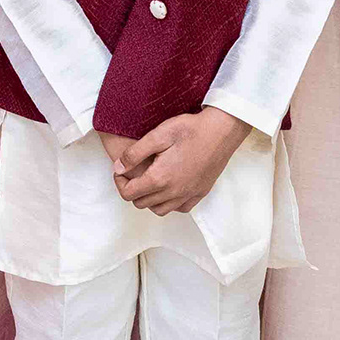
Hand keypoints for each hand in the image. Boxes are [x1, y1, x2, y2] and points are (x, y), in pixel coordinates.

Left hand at [110, 109, 254, 214]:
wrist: (221, 131)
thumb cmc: (191, 130)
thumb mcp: (158, 135)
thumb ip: (134, 154)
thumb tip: (118, 168)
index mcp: (159, 178)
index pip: (128, 194)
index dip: (119, 182)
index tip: (121, 170)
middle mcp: (173, 192)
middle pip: (141, 203)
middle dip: (132, 189)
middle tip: (134, 172)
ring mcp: (188, 195)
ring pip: (159, 210)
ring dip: (149, 199)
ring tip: (150, 180)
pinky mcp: (200, 193)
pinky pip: (179, 208)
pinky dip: (169, 202)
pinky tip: (169, 187)